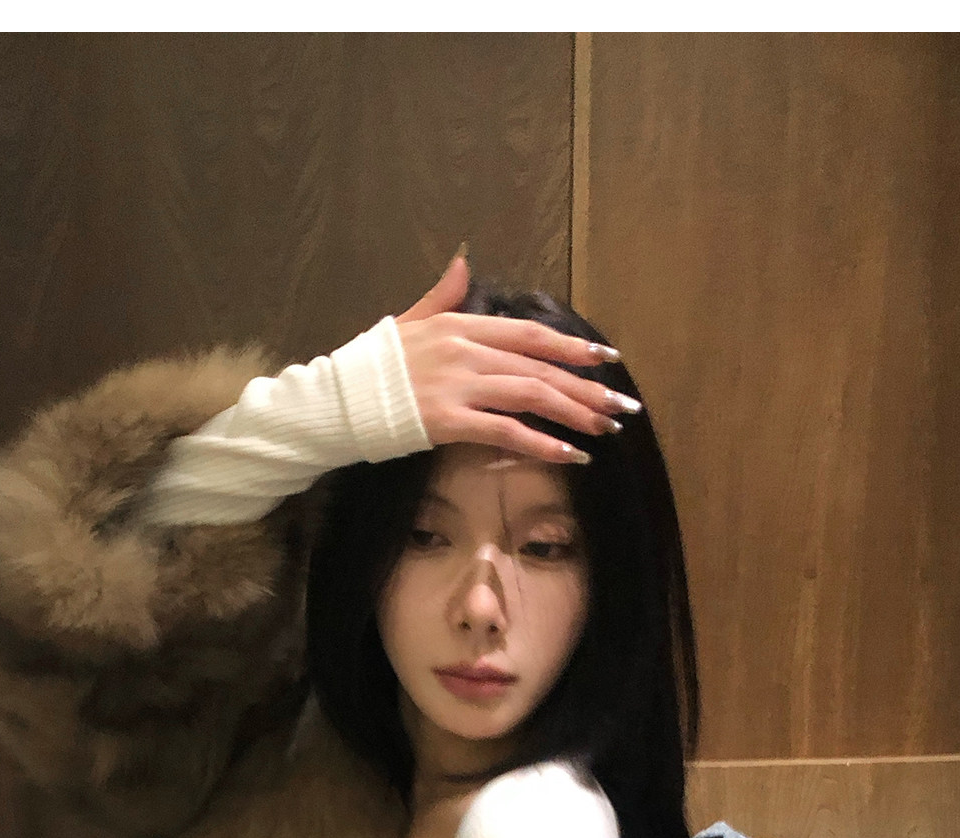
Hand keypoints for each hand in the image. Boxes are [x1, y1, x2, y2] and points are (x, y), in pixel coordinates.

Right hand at [394, 253, 638, 465]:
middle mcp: (465, 350)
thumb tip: (464, 261)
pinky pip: (507, 432)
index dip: (572, 345)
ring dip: (575, 413)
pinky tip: (571, 454)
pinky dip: (542, 443)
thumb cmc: (371, 366)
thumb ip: (442, 294)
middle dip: (587, 386)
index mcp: (460, 324)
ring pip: (532, 395)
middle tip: (622, 405)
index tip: (606, 358)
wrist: (336, 400)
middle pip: (540, 366)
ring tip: (606, 429)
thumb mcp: (408, 321)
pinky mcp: (449, 421)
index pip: (529, 333)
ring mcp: (458, 385)